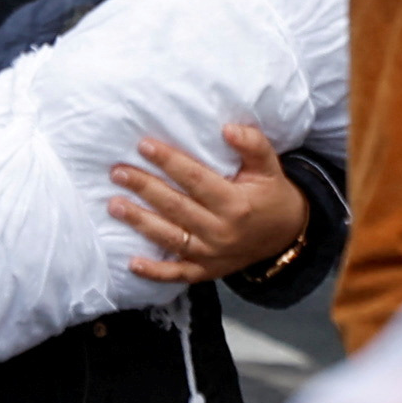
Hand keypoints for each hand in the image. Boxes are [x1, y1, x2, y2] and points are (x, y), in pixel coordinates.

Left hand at [110, 122, 309, 283]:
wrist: (287, 236)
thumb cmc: (272, 195)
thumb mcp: (270, 167)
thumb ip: (253, 145)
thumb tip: (228, 129)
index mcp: (236, 204)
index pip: (195, 180)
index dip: (169, 162)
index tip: (143, 145)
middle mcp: (222, 231)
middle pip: (176, 207)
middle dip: (144, 188)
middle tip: (117, 172)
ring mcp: (213, 255)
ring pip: (171, 238)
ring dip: (140, 222)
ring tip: (114, 205)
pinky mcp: (207, 271)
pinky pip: (178, 273)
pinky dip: (155, 271)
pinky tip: (132, 263)